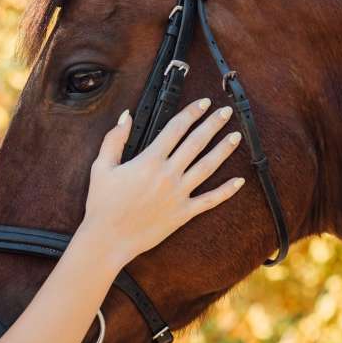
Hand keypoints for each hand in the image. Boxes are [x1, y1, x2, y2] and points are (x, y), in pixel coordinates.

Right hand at [81, 98, 245, 266]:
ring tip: (236, 137)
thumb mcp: (102, 166)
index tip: (203, 103)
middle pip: (196, 143)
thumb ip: (114, 139)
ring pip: (207, 167)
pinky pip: (209, 200)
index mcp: (149, 160)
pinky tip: (239, 181)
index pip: (176, 128)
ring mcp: (178, 194)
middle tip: (226, 112)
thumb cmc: (102, 204)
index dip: (191, 113)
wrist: (108, 238)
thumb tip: (126, 116)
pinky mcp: (183, 213)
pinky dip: (226, 191)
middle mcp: (168, 174)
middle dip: (213, 124)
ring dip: (223, 150)